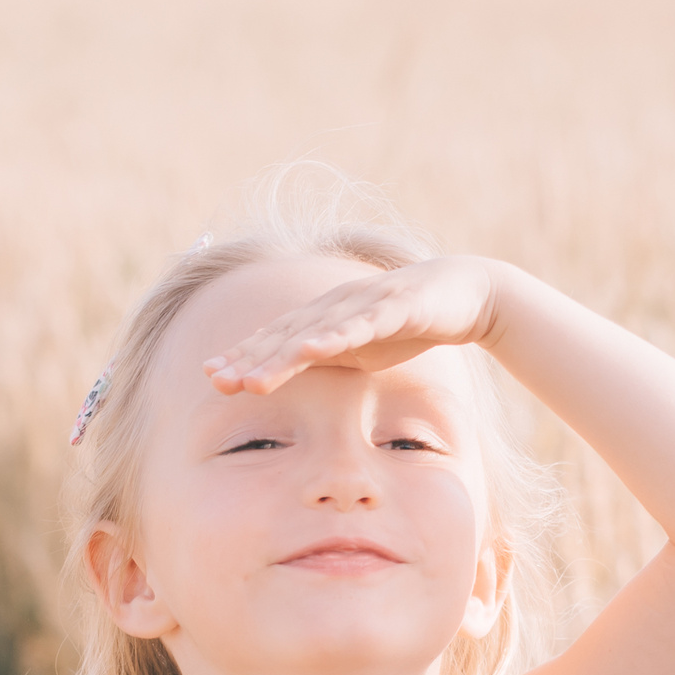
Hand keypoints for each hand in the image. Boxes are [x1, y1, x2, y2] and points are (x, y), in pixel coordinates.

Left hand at [202, 256, 506, 397]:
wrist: (464, 294)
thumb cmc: (407, 323)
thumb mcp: (359, 349)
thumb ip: (327, 358)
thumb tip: (295, 375)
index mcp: (324, 318)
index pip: (275, 340)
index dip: (243, 356)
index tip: (210, 377)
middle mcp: (335, 306)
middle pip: (284, 335)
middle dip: (247, 359)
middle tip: (215, 381)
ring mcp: (362, 303)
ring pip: (313, 332)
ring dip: (279, 355)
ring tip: (250, 378)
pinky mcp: (393, 306)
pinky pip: (359, 324)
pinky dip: (334, 336)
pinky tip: (310, 349)